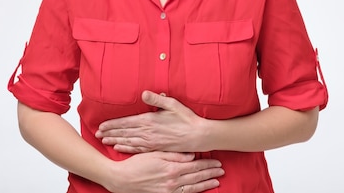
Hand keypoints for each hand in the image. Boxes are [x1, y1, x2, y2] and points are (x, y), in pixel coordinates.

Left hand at [96, 90, 203, 152]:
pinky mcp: (156, 148)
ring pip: (128, 142)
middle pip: (124, 133)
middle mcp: (148, 133)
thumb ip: (157, 99)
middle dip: (110, 133)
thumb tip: (143, 93)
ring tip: (104, 140)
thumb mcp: (173, 104)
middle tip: (97, 134)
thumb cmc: (187, 119)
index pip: (126, 122)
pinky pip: (137, 149)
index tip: (102, 125)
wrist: (199, 136)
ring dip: (115, 140)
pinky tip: (119, 148)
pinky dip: (126, 148)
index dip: (113, 124)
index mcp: (150, 121)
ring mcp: (152, 142)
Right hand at [105, 151, 222, 192]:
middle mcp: (173, 182)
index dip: (207, 164)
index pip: (195, 166)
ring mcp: (169, 191)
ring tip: (216, 181)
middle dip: (210, 174)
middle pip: (197, 178)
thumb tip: (191, 155)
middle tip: (221, 170)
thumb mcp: (155, 154)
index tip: (217, 162)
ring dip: (206, 184)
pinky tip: (199, 190)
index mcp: (172, 169)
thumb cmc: (137, 163)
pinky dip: (193, 192)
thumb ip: (175, 155)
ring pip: (193, 188)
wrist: (123, 179)